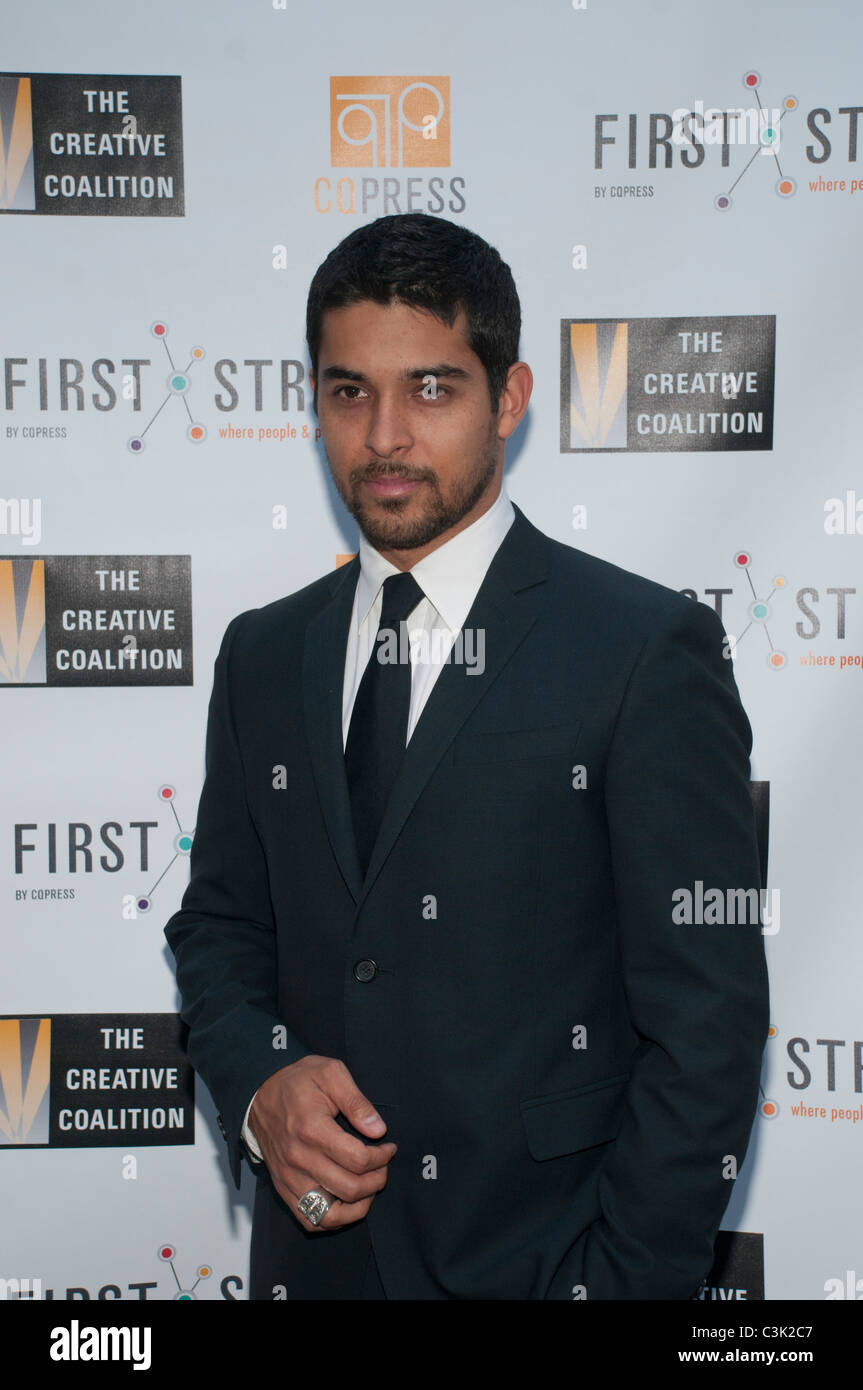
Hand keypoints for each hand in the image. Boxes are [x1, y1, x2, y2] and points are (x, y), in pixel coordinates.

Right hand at [248, 1055, 396, 1230]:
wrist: (260, 1093)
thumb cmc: (298, 1082)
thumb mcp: (331, 1074)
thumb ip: (357, 1101)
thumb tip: (379, 1129)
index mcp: (313, 1129)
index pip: (358, 1159)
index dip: (382, 1157)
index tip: (389, 1148)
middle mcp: (299, 1159)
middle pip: (350, 1189)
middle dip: (377, 1180)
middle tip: (383, 1166)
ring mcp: (289, 1178)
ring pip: (331, 1214)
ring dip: (359, 1206)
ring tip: (368, 1188)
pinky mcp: (283, 1188)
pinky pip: (310, 1221)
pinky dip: (334, 1220)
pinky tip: (347, 1202)